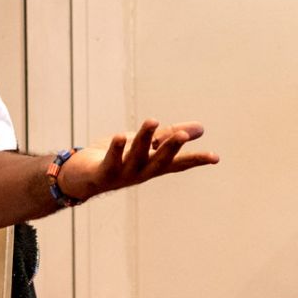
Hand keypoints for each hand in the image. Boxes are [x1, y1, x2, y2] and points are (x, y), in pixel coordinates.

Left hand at [57, 118, 218, 201]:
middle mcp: (141, 171)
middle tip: (182, 135)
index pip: (178, 164)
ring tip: (152, 121)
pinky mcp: (103, 171)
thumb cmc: (117, 158)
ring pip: (136, 155)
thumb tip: (201, 128)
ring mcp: (122, 173)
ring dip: (144, 138)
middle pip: (159, 160)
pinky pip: (111, 159)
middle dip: (170, 148)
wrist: (81, 177)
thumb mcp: (144, 145)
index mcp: (152, 166)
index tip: (215, 157)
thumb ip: (169, 136)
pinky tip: (120, 136)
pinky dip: (116, 147)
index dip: (196, 160)